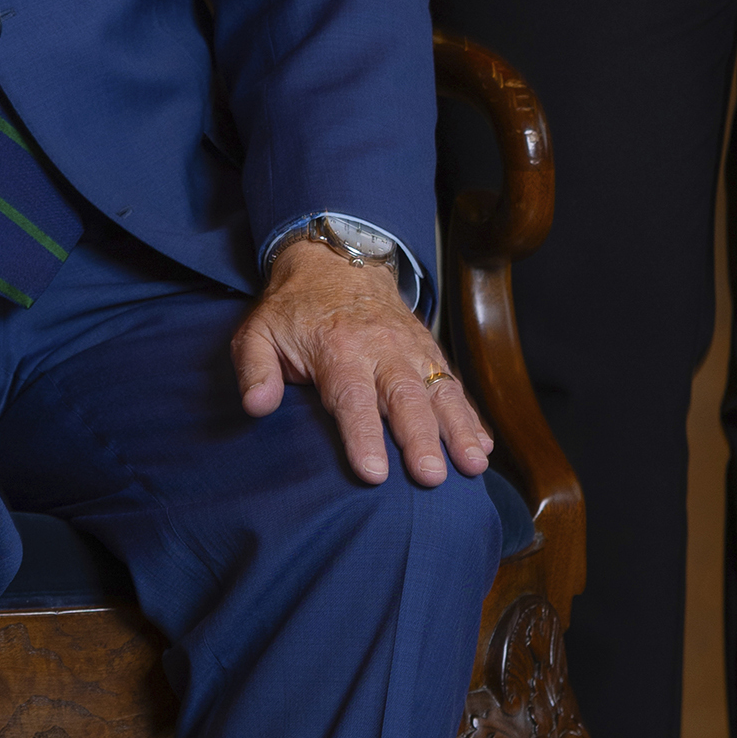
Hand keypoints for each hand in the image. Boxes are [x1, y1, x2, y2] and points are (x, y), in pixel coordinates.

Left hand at [233, 239, 493, 490]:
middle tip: (431, 476)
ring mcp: (410, 348)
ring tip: (473, 465)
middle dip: (420, 438)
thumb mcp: (256, 331)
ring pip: (439, 389)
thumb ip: (254, 369)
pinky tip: (482, 446)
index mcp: (337, 348)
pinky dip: (471, 414)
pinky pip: (453, 383)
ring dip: (458, 428)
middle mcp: (380, 348)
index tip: (374, 473)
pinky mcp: (428, 350)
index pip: (352, 398)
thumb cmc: (293, 309)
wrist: (335, 261)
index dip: (363, 436)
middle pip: (404, 396)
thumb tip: (257, 406)